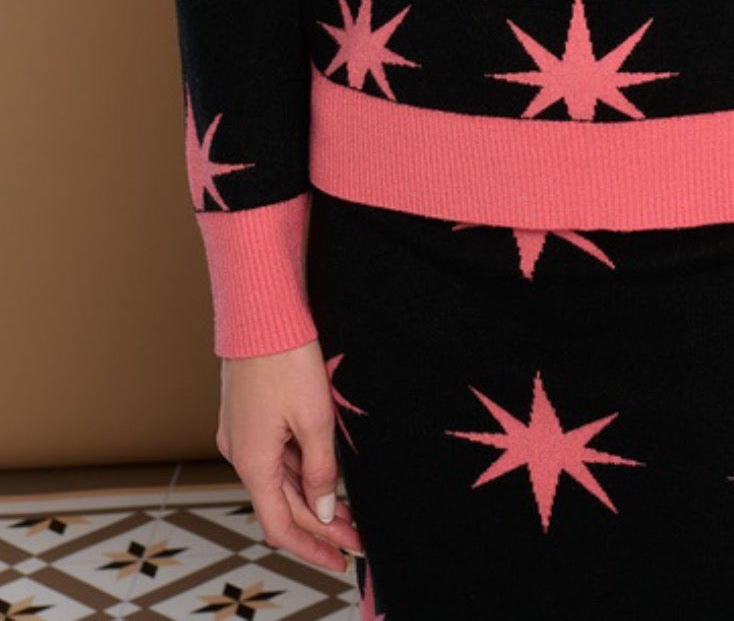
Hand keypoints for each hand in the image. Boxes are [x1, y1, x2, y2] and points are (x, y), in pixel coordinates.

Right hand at [216, 338, 365, 573]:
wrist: (260, 311)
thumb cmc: (285, 359)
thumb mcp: (314, 419)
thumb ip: (320, 470)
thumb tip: (324, 509)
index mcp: (252, 461)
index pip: (280, 526)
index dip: (312, 547)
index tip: (341, 560)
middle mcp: (239, 452)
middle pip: (281, 504)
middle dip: (320, 525)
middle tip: (356, 539)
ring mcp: (241, 432)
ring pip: (278, 479)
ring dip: (311, 498)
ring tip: (348, 511)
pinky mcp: (247, 414)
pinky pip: (274, 455)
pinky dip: (299, 470)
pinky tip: (323, 473)